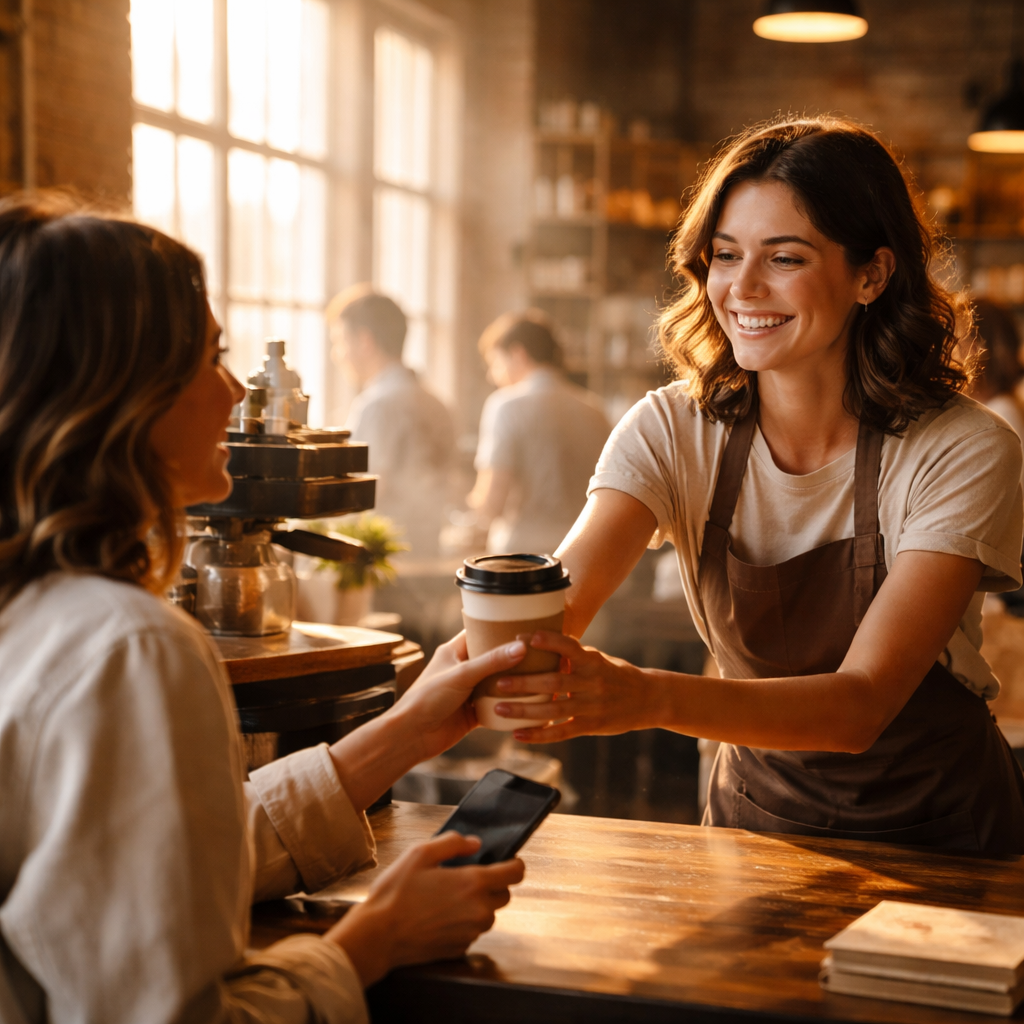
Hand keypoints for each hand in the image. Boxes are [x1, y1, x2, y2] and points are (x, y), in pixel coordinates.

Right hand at [326, 831, 524, 985]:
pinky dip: (463, 922)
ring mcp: (471, 932)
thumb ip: (453, 843)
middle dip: (492, 885)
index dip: (513, 864)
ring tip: (446, 898)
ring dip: (477, 905)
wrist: (379, 936)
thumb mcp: (420, 854)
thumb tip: (475, 844)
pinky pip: (472, 931)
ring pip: (488, 914)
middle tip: (465, 879)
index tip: (505, 862)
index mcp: (473, 883)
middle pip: (504, 895)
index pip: (515, 873)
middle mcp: (479, 910)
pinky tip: (439, 916)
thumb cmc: (396, 893)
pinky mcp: (461, 948)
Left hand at [395, 632, 526, 761]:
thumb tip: (520, 647)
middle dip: (511, 656)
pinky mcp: (473, 712)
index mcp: (454, 652)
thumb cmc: (426, 699)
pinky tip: (527, 702)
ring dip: (512, 682)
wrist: (412, 736)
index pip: (479, 632)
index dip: (498, 628)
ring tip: (538, 673)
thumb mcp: (461, 675)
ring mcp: (468, 691)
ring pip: (496, 683)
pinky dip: (509, 705)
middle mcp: (462, 669)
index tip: (521, 625)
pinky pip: (496, 706)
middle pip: (492, 658)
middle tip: (536, 650)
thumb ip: (491, 662)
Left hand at [491, 630, 651, 742]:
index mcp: (592, 661)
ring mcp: (591, 706)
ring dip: (524, 710)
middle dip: (524, 681)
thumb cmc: (617, 674)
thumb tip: (542, 640)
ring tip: (499, 708)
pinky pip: (561, 732)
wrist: (649, 699)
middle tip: (498, 680)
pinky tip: (518, 735)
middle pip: (554, 681)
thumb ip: (573, 654)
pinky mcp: (590, 726)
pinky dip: (539, 735)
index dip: (546, 642)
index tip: (522, 637)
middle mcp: (591, 682)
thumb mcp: (599, 659)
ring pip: (553, 709)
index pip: (568, 647)